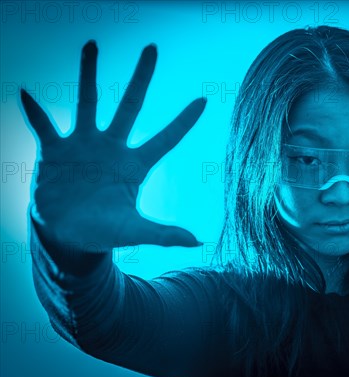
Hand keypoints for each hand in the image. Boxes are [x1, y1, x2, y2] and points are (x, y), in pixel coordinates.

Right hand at [21, 40, 205, 251]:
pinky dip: (34, 111)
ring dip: (89, 74)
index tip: (204, 100)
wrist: (66, 236)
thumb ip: (162, 234)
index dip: (184, 121)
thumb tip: (197, 242)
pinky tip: (26, 93)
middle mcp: (112, 148)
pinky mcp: (54, 151)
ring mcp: (83, 145)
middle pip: (130, 105)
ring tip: (93, 44)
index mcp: (135, 165)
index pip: (166, 138)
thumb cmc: (103, 232)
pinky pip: (43, 126)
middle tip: (152, 47)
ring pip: (87, 102)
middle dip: (141, 77)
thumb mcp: (133, 231)